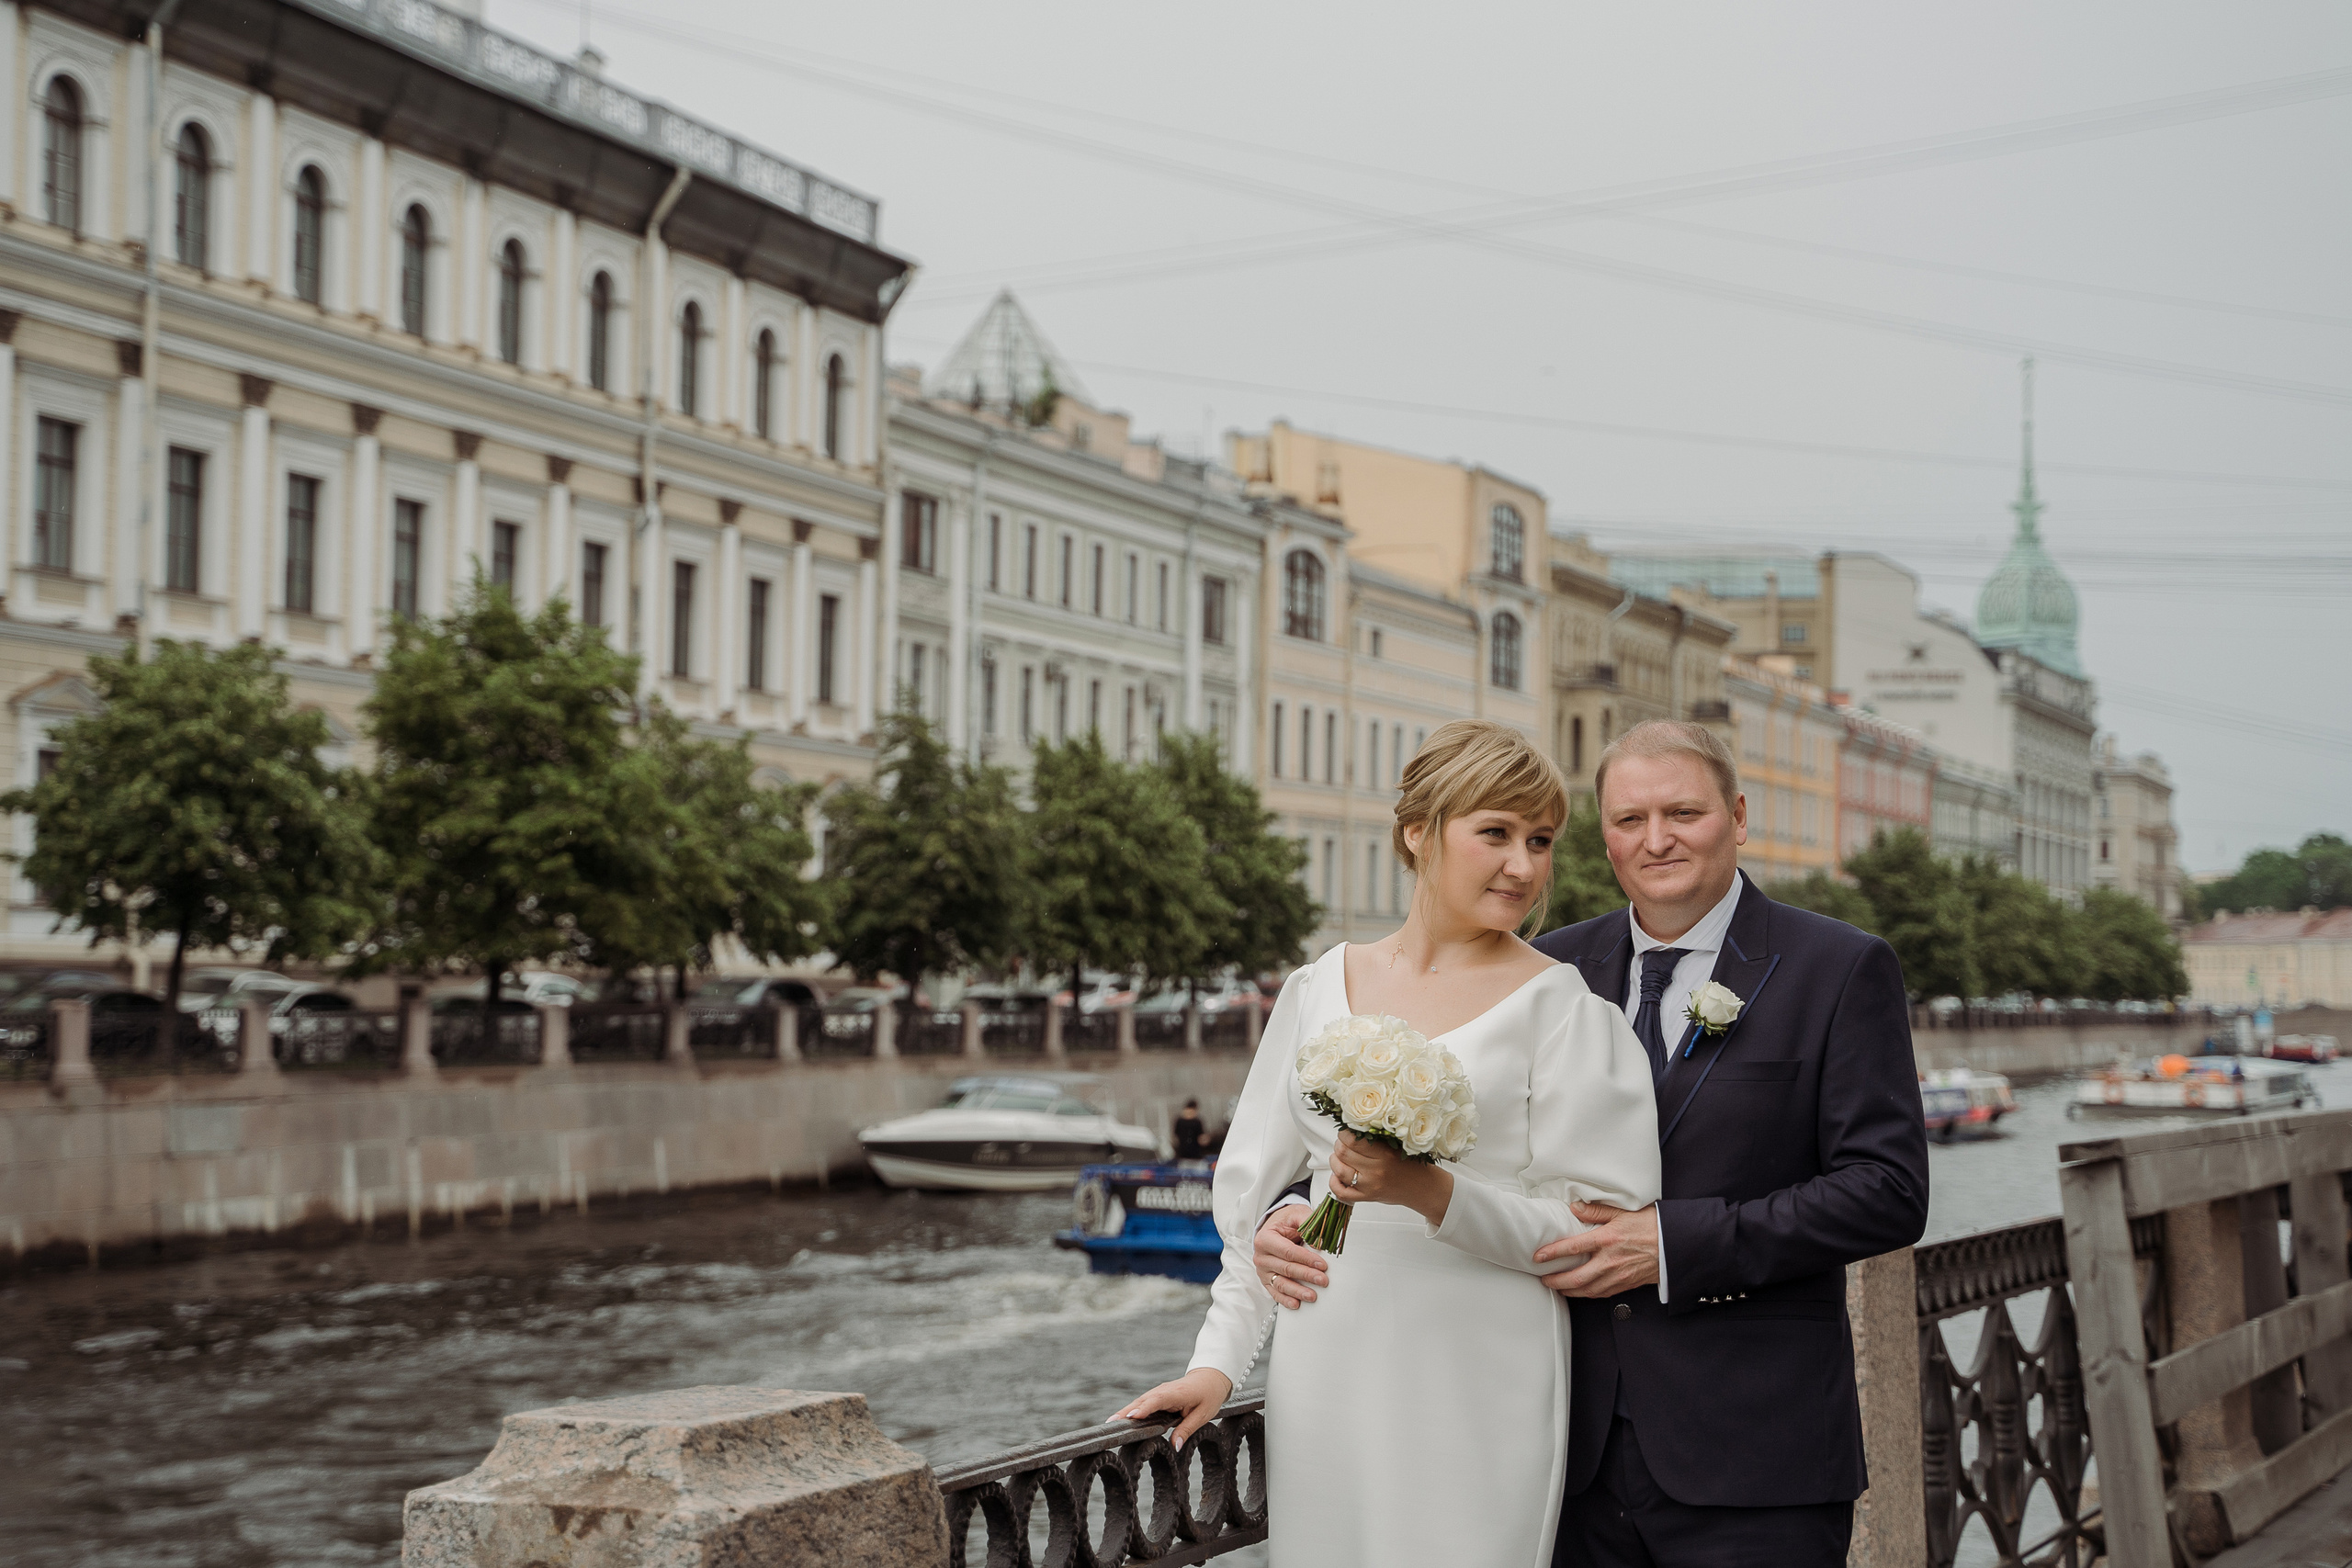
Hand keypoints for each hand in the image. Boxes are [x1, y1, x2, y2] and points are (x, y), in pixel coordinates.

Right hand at [1112, 1367, 1232, 1449]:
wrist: (1210, 1378)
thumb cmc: (1209, 1396)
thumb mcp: (1203, 1415)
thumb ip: (1187, 1429)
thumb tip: (1174, 1446)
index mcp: (1177, 1393)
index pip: (1158, 1400)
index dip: (1144, 1408)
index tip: (1131, 1417)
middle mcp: (1164, 1390)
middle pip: (1143, 1401)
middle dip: (1126, 1412)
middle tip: (1111, 1423)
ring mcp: (1159, 1392)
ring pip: (1139, 1402)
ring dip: (1125, 1411)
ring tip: (1110, 1423)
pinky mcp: (1157, 1396)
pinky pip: (1142, 1403)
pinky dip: (1131, 1410)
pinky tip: (1120, 1421)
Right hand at [1255, 1206, 1327, 1308]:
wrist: (1275, 1226)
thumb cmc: (1286, 1221)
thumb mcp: (1297, 1214)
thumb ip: (1309, 1224)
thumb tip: (1320, 1242)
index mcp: (1265, 1238)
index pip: (1287, 1251)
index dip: (1306, 1259)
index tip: (1322, 1265)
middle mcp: (1261, 1256)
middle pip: (1286, 1268)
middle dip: (1306, 1275)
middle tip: (1323, 1280)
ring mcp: (1263, 1270)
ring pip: (1280, 1283)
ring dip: (1297, 1291)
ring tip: (1312, 1295)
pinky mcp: (1266, 1280)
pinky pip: (1275, 1292)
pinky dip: (1285, 1300)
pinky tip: (1296, 1304)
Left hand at [1328, 1131, 1452, 1225]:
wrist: (1422, 1188)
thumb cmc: (1411, 1165)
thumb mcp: (1398, 1146)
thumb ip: (1378, 1138)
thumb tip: (1354, 1127)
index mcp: (1385, 1154)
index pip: (1353, 1140)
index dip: (1344, 1133)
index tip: (1347, 1131)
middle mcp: (1376, 1171)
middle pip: (1343, 1153)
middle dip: (1339, 1144)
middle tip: (1343, 1142)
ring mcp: (1369, 1186)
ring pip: (1339, 1170)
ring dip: (1334, 1160)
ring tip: (1339, 1156)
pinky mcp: (1366, 1198)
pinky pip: (1341, 1192)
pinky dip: (1334, 1183)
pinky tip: (1337, 1176)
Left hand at [1536, 1201, 1660, 1297]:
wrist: (1676, 1245)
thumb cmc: (1651, 1226)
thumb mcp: (1623, 1212)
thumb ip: (1597, 1210)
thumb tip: (1575, 1208)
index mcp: (1607, 1240)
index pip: (1572, 1248)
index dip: (1552, 1253)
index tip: (1538, 1256)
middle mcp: (1610, 1261)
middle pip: (1575, 1278)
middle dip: (1555, 1281)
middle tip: (1543, 1279)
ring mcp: (1618, 1276)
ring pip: (1587, 1290)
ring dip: (1569, 1291)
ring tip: (1557, 1288)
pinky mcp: (1625, 1284)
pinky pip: (1601, 1294)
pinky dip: (1587, 1294)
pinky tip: (1580, 1291)